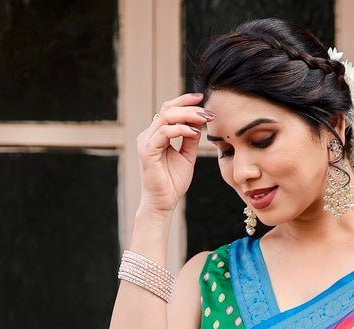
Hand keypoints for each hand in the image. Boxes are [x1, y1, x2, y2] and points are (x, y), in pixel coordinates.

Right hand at [137, 93, 212, 215]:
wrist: (163, 204)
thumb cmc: (173, 183)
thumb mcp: (187, 157)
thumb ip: (190, 139)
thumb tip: (199, 122)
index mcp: (156, 134)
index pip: (169, 110)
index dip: (185, 102)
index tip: (203, 99)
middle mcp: (149, 135)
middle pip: (167, 109)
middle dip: (189, 106)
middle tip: (207, 109)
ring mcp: (146, 142)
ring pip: (165, 117)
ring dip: (187, 115)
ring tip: (204, 118)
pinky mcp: (147, 151)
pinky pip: (164, 133)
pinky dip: (180, 130)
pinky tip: (194, 132)